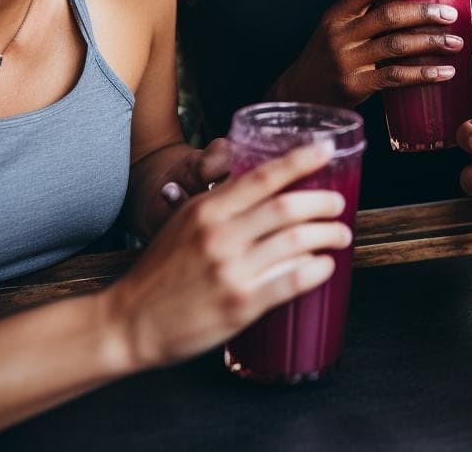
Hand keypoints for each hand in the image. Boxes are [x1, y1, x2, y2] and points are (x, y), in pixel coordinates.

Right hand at [103, 140, 352, 371]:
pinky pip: (290, 281)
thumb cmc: (161, 270)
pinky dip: (316, 270)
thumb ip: (223, 202)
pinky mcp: (240, 305)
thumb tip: (267, 183)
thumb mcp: (186, 221)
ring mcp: (231, 271)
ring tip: (340, 234)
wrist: (131, 322)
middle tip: (338, 203)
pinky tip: (325, 265)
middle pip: (288, 207)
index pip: (264, 176)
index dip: (301, 160)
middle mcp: (221, 236)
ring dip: (327, 234)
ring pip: (296, 242)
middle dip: (323, 202)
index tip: (326, 149)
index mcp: (208, 209)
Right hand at [268, 0, 463, 107]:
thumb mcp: (334, 31)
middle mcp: (340, 35)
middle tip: (451, 14)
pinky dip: (423, 74)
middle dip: (424, 13)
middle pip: (388, 16)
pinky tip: (444, 73)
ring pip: (396, 46)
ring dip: (430, 42)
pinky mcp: (356, 86)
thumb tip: (411, 2)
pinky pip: (396, 77)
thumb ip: (363, 17)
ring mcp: (347, 61)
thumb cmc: (325, 59)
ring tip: (455, 43)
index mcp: (336, 15)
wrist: (299, 97)